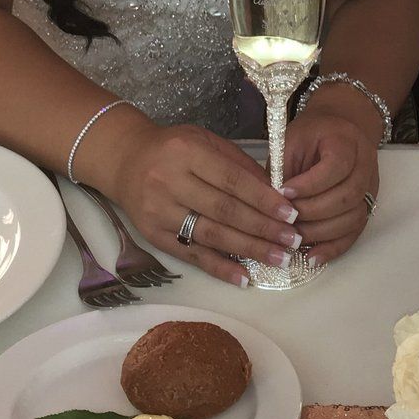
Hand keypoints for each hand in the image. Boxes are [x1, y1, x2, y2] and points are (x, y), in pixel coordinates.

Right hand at [107, 122, 302, 286]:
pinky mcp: (154, 235)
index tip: (291, 214)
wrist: (125, 160)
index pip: (232, 180)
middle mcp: (170, 182)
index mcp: (186, 152)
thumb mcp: (204, 142)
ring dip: (248, 249)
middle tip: (293, 240)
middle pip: (224, 210)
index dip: (263, 199)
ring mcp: (159, 211)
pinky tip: (243, 277)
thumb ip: (238, 165)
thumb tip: (276, 194)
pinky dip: (219, 267)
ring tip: (279, 259)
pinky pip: (192, 255)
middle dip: (263, 228)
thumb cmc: (173, 149)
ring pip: (211, 235)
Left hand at [281, 109, 378, 265]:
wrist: (341, 128)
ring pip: (353, 218)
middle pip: (346, 197)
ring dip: (321, 233)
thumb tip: (270, 204)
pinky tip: (312, 257)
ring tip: (293, 237)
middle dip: (312, 212)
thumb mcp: (293, 139)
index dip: (309, 185)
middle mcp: (365, 167)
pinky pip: (354, 233)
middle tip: (285, 218)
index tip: (283, 192)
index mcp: (347, 142)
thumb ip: (284, 168)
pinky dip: (333, 248)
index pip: (335, 168)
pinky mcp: (366, 207)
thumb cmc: (312, 134)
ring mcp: (370, 189)